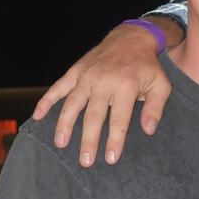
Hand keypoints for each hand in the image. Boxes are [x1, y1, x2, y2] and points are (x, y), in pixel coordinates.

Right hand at [33, 21, 174, 166]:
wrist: (130, 38)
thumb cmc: (147, 67)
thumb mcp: (161, 85)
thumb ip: (155, 108)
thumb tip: (148, 131)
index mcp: (126, 86)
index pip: (119, 119)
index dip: (115, 140)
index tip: (111, 159)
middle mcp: (104, 81)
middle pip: (94, 116)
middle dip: (89, 140)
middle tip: (86, 161)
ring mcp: (87, 76)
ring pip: (73, 104)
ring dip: (65, 125)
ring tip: (61, 144)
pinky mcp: (75, 71)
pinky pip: (58, 87)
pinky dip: (47, 101)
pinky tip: (38, 116)